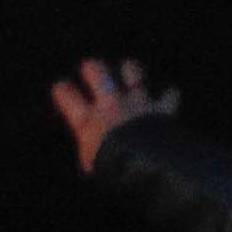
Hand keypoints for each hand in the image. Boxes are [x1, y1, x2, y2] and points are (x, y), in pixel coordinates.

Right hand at [47, 57, 165, 172]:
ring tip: (129, 68)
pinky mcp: (159, 106)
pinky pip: (169, 95)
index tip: (61, 88)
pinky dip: (170, 95)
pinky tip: (170, 94)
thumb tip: (92, 158)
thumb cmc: (111, 165)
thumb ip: (91, 152)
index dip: (62, 90)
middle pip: (98, 73)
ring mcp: (136, 102)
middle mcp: (111, 105)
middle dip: (93, 68)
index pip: (66, 96)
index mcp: (88, 120)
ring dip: (131, 69)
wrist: (142, 160)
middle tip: (91, 67)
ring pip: (132, 72)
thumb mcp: (92, 161)